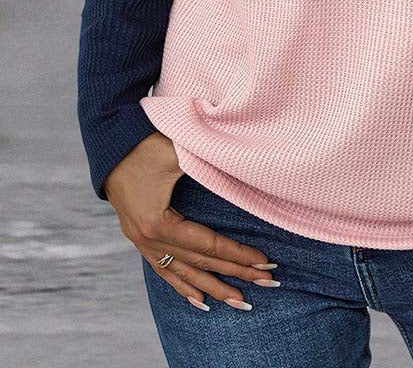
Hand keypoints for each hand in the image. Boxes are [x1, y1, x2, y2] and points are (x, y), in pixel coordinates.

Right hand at [104, 131, 279, 310]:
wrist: (110, 147)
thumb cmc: (145, 147)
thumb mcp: (177, 153)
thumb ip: (207, 164)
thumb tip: (242, 167)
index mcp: (159, 224)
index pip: (208, 246)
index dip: (237, 255)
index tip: (264, 263)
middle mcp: (150, 240)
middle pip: (199, 264)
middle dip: (235, 274)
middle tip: (266, 284)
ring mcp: (142, 243)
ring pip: (183, 274)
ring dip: (213, 288)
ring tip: (239, 302)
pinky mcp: (140, 239)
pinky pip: (164, 270)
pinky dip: (183, 286)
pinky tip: (200, 300)